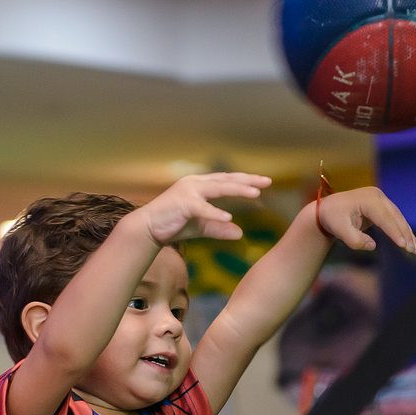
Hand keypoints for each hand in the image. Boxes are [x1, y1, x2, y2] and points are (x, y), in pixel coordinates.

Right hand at [134, 172, 271, 245]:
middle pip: (226, 179)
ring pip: (218, 188)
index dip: (245, 181)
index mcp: (200, 185)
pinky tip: (228, 216)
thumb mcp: (200, 227)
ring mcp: (188, 191)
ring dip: (237, 190)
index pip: (227, 180)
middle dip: (247, 180)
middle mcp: (195, 183)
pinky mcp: (182, 203)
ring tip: (255, 193)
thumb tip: (240, 233)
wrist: (147, 229)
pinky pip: (202, 208)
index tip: (264, 183)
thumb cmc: (173, 226)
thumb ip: (219, 228)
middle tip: (267, 181)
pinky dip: (215, 212)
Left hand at [316, 186, 415, 255]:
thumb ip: (354, 239)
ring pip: (398, 218)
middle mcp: (378, 196)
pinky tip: (409, 242)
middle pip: (396, 217)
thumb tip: (373, 246)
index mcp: (368, 199)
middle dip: (406, 234)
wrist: (327, 209)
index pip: (385, 217)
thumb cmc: (332, 218)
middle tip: (414, 250)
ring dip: (407, 234)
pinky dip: (402, 231)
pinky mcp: (382, 206)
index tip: (403, 245)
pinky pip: (395, 219)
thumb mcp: (339, 230)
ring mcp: (381, 200)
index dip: (395, 232)